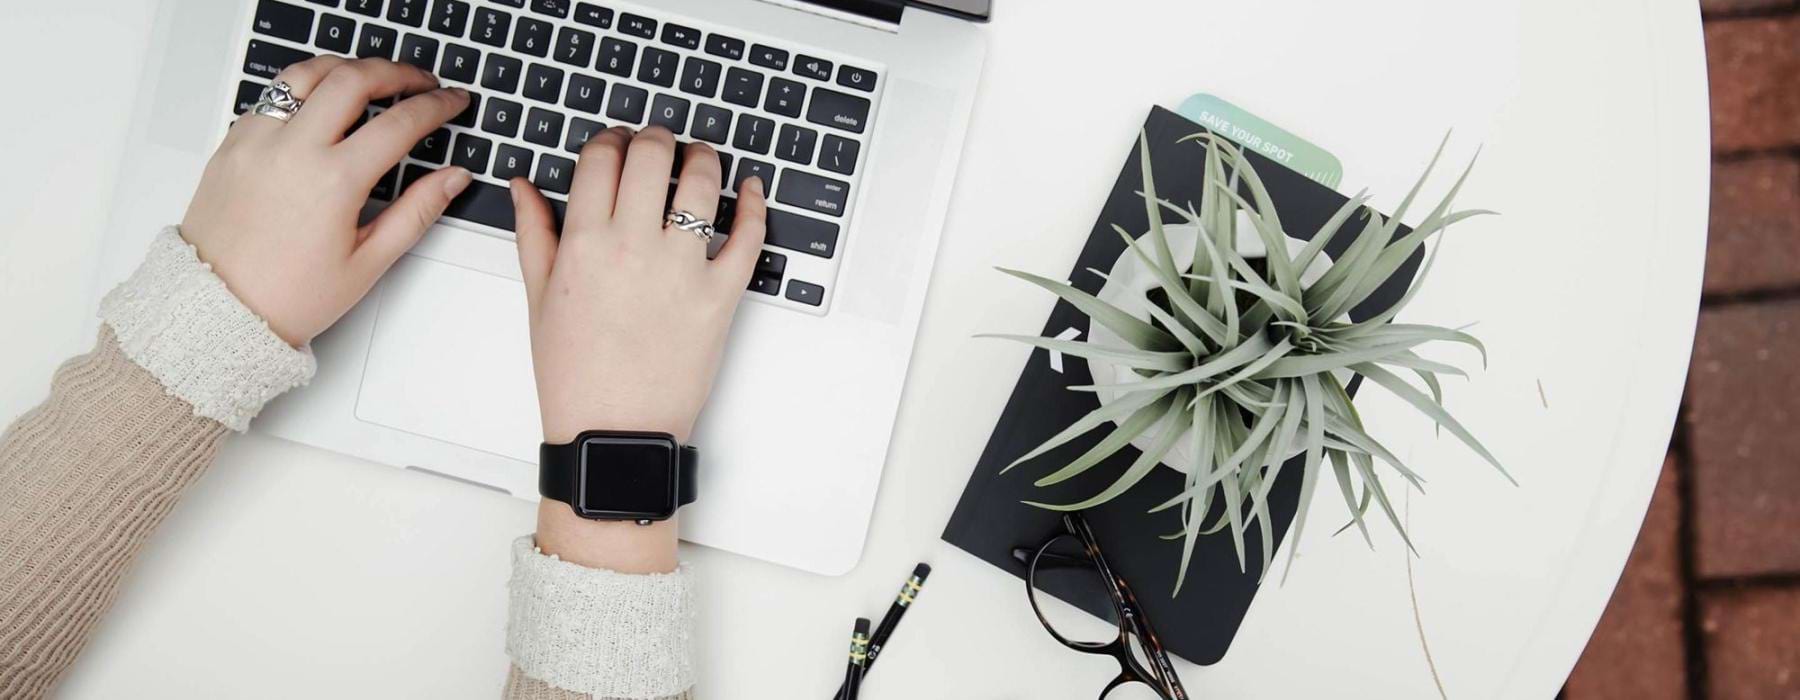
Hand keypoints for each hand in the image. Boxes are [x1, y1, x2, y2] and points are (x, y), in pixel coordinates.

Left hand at [180, 56, 473, 345]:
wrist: (218, 309)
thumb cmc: (288, 296)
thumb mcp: (368, 262)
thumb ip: (417, 212)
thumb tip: (452, 179)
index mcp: (333, 181)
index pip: (399, 122)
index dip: (436, 105)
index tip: (452, 102)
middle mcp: (292, 150)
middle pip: (353, 79)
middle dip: (396, 72)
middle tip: (420, 81)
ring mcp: (257, 141)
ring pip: (307, 74)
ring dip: (347, 68)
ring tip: (371, 78)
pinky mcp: (233, 143)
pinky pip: (272, 97)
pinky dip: (305, 90)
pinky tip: (322, 105)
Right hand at [513, 126, 766, 572]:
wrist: (613, 433)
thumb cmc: (575, 375)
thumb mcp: (539, 299)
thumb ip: (534, 233)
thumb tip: (524, 185)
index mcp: (584, 243)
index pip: (601, 158)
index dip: (611, 139)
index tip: (617, 144)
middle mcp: (633, 247)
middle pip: (651, 155)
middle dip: (656, 137)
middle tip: (659, 143)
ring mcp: (682, 270)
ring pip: (702, 183)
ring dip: (704, 158)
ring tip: (701, 158)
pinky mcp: (721, 296)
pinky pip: (749, 237)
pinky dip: (754, 204)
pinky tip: (750, 189)